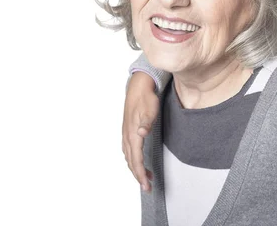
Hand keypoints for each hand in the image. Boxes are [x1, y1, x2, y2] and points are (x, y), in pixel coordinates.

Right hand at [122, 72, 158, 191]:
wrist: (138, 88)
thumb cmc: (146, 99)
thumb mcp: (150, 109)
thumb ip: (146, 122)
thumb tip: (142, 132)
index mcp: (133, 134)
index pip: (136, 159)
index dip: (140, 173)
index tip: (146, 184)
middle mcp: (127, 136)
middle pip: (131, 162)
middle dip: (138, 176)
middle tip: (147, 187)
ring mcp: (126, 134)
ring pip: (129, 158)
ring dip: (137, 169)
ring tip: (147, 178)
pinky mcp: (128, 132)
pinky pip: (129, 151)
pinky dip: (134, 160)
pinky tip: (139, 162)